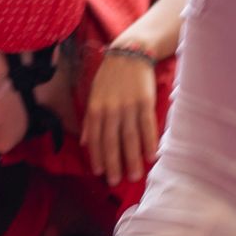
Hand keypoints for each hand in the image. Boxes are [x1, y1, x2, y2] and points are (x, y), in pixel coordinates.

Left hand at [82, 47, 162, 186]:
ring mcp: (128, 106)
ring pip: (130, 138)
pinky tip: (151, 156)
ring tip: (135, 176)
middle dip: (114, 164)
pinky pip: (147, 126)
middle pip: (112, 142)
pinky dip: (149, 142)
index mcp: (96, 109)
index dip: (97, 157)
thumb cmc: (110, 76)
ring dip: (132, 159)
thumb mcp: (93, 95)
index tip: (100, 173)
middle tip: (116, 182)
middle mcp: (110, 110)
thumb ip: (90, 120)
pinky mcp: (144, 102)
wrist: (129, 53)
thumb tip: (85, 142)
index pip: (95, 139)